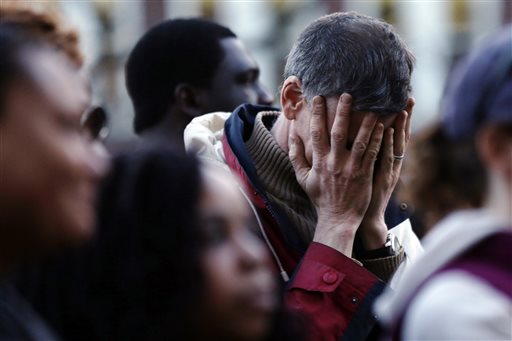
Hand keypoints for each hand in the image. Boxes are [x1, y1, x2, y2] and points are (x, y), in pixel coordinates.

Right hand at [289, 94, 383, 255]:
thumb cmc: (319, 197)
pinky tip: (382, 126)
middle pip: (338, 132)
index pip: (316, 133)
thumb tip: (292, 135)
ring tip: (372, 106)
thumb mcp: (302, 178)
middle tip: (347, 94)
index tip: (319, 98)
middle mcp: (334, 163)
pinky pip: (371, 153)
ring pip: (359, 140)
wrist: (337, 219)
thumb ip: (296, 156)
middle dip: (342, 112)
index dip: (318, 114)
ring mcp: (351, 168)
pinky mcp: (364, 174)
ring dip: (365, 122)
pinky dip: (376, 139)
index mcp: (318, 162)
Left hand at [359, 98, 413, 249]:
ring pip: (395, 145)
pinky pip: (385, 158)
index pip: (393, 134)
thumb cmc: (362, 196)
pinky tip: (387, 131)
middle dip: (404, 116)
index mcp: (386, 160)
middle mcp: (390, 163)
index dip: (399, 118)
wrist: (366, 219)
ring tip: (401, 108)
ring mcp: (387, 171)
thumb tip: (362, 136)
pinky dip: (387, 145)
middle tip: (407, 96)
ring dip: (399, 127)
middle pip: (399, 135)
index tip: (402, 99)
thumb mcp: (367, 173)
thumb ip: (367, 155)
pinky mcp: (381, 178)